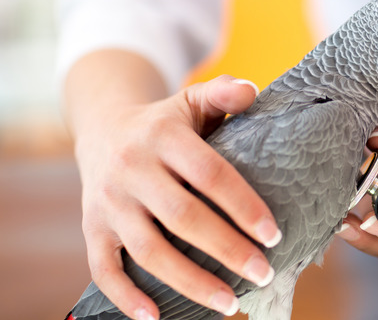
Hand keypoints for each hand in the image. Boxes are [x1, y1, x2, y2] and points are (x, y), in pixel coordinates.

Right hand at [74, 75, 279, 318]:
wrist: (102, 130)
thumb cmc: (165, 123)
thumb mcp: (191, 100)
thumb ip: (222, 93)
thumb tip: (252, 91)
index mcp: (163, 136)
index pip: (210, 174)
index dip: (243, 206)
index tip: (274, 234)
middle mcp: (132, 170)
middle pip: (183, 217)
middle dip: (227, 250)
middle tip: (264, 272)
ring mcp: (109, 202)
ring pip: (149, 250)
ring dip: (190, 283)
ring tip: (230, 304)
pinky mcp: (92, 228)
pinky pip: (103, 268)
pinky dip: (126, 297)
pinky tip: (156, 317)